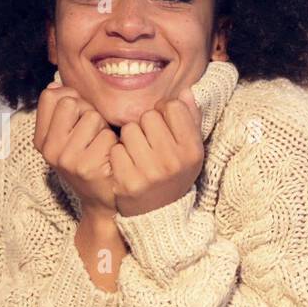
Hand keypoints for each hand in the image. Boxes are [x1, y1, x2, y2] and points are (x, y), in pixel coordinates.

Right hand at [34, 82, 118, 215]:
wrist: (102, 199)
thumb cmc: (89, 159)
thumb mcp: (68, 136)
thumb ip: (61, 111)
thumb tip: (56, 85)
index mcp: (41, 139)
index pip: (50, 96)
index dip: (71, 99)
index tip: (77, 116)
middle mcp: (49, 149)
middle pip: (71, 102)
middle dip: (88, 112)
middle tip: (93, 134)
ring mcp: (66, 159)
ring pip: (92, 117)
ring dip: (103, 129)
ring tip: (101, 147)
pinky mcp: (86, 167)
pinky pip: (108, 136)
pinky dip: (114, 144)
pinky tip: (109, 158)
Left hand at [110, 87, 203, 216]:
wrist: (158, 215)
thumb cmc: (174, 174)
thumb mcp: (190, 150)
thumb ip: (190, 119)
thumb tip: (184, 91)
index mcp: (192, 150)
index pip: (173, 107)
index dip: (164, 111)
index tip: (162, 125)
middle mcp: (173, 161)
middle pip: (148, 116)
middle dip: (145, 126)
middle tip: (148, 144)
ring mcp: (150, 173)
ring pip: (129, 130)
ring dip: (129, 139)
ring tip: (137, 154)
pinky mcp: (127, 182)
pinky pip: (115, 149)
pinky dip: (118, 155)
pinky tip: (127, 166)